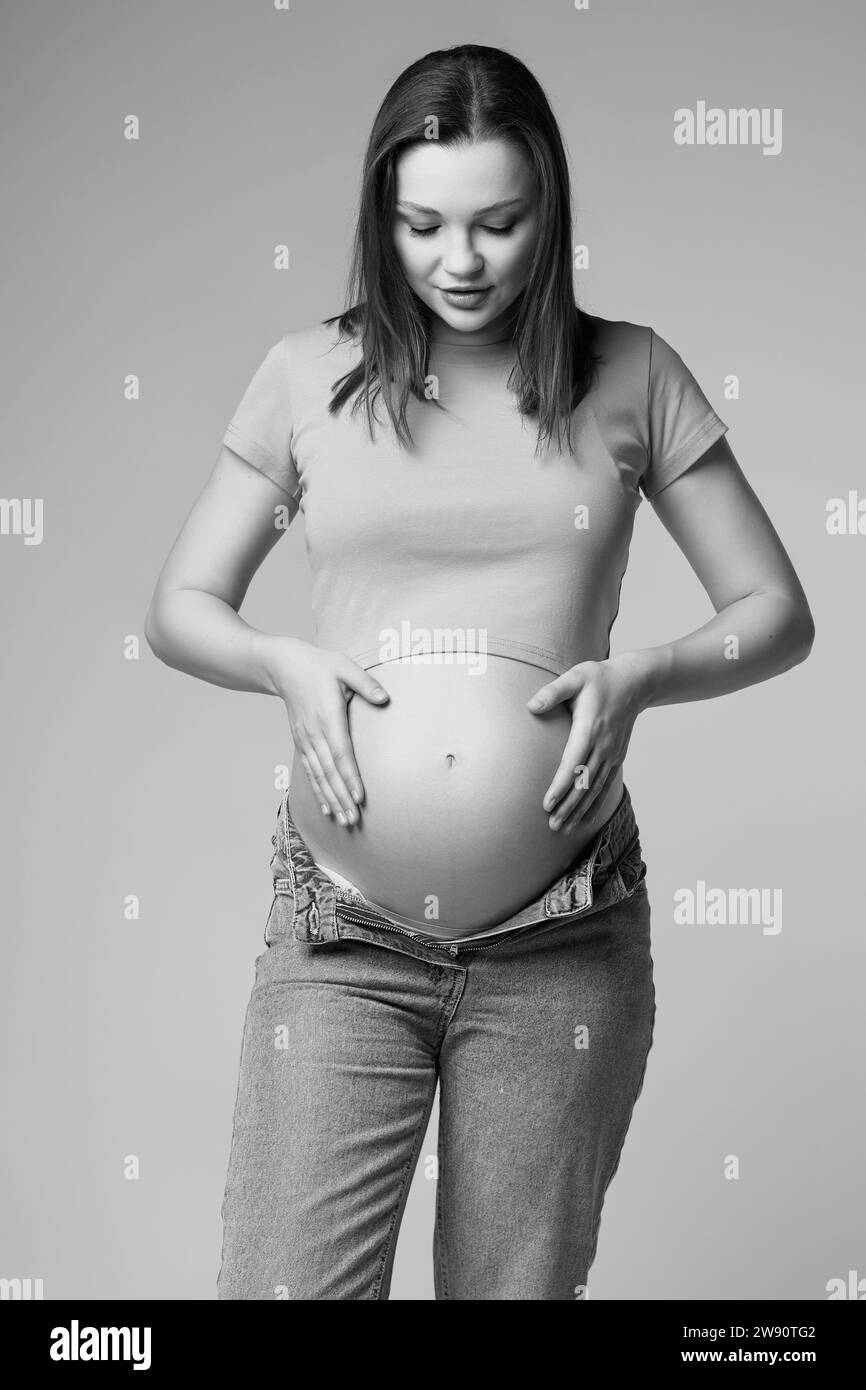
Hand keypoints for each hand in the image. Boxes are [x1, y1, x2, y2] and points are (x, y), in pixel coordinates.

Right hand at [267, 637, 389, 826]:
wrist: (284, 667)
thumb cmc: (319, 666)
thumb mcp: (344, 666)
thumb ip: (365, 683)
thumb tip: (385, 698)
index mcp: (328, 717)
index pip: (341, 754)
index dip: (350, 778)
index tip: (360, 797)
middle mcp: (315, 734)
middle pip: (329, 772)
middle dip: (342, 798)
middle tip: (354, 820)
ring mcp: (306, 740)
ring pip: (319, 776)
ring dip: (331, 800)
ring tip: (343, 821)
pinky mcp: (301, 743)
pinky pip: (311, 772)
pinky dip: (319, 791)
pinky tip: (327, 807)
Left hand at [527, 655, 645, 831]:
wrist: (635, 682)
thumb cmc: (599, 679)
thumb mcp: (575, 677)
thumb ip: (553, 692)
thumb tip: (531, 705)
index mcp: (590, 728)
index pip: (573, 764)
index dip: (561, 786)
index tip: (548, 803)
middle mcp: (603, 746)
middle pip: (584, 783)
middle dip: (568, 807)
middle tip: (552, 826)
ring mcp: (612, 754)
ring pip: (595, 789)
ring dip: (579, 811)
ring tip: (563, 829)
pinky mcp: (617, 757)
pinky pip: (606, 786)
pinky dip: (595, 805)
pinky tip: (584, 820)